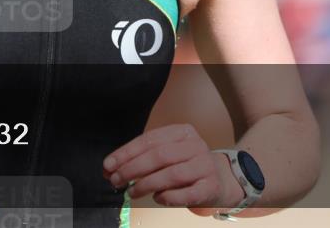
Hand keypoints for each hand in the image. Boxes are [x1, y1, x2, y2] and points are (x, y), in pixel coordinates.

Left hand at [102, 123, 243, 210]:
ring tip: (131, 192)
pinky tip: (157, 198)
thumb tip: (110, 169)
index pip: (148, 140)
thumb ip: (141, 158)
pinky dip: (168, 196)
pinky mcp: (211, 186)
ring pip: (171, 174)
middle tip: (115, 180)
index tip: (108, 165)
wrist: (222, 179)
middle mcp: (195, 145)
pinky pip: (186, 193)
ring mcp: (205, 165)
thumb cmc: (186, 165)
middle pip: (158, 155)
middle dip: (132, 169)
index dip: (126, 153)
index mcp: (182, 131)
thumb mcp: (167, 154)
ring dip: (146, 184)